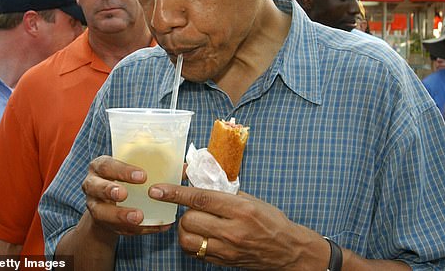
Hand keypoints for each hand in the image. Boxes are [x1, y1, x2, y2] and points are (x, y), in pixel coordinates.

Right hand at [81, 155, 172, 236]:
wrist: (109, 202)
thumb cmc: (126, 180)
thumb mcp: (135, 170)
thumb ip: (158, 167)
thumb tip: (186, 168)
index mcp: (101, 166)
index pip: (108, 165)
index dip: (122, 170)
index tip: (142, 176)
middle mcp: (92, 184)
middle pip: (96, 187)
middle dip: (110, 190)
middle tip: (125, 194)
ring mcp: (94, 205)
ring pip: (101, 212)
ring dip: (119, 215)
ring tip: (138, 217)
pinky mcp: (101, 223)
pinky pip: (116, 228)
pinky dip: (134, 229)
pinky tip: (153, 228)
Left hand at [148, 184, 327, 269]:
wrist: (287, 251)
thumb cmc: (271, 221)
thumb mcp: (251, 200)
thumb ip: (224, 192)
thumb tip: (198, 182)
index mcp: (240, 209)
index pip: (200, 198)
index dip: (175, 193)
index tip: (158, 189)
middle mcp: (232, 231)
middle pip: (190, 220)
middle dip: (186, 212)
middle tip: (194, 208)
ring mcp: (226, 250)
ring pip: (187, 239)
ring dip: (185, 229)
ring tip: (195, 223)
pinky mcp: (222, 262)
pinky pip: (194, 253)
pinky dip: (192, 242)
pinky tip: (200, 236)